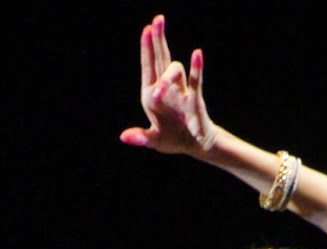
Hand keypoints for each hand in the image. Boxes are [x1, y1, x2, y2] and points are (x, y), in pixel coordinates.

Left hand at [121, 15, 215, 154]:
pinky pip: (195, 80)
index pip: (148, 66)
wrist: (194, 146)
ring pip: (174, 71)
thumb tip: (124, 137)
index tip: (147, 29)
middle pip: (161, 57)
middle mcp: (165, 88)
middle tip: (158, 19)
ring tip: (157, 94)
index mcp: (150, 94)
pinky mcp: (194, 99)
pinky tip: (196, 53)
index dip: (147, 47)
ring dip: (166, 78)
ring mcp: (180, 91)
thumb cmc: (172, 139)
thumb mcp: (153, 140)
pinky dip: (196, 67)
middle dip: (159, 39)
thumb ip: (140, 137)